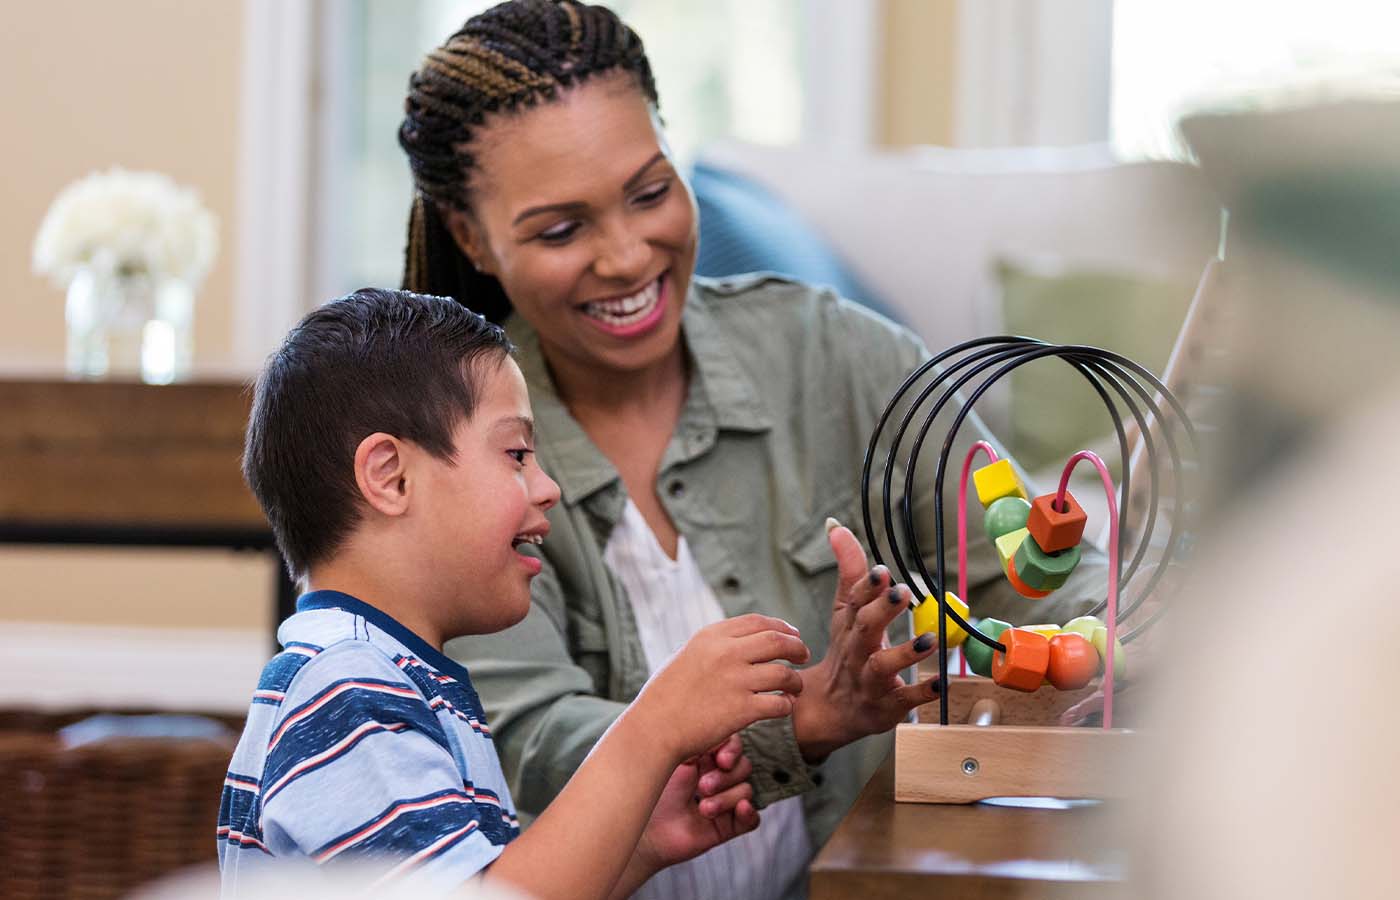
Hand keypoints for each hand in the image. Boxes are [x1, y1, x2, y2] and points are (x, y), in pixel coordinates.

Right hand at [631, 614, 809, 763]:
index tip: (792, 634)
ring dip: (796, 681)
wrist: (654, 728)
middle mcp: (725, 654)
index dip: (782, 626)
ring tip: (795, 688)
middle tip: (804, 655)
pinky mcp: (742, 710)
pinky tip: (784, 707)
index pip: (758, 622)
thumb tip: (746, 641)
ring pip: (784, 673)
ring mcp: (735, 681)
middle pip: (777, 641)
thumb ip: (716, 646)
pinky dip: (787, 706)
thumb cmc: (667, 695)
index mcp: (711, 636)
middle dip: (797, 647)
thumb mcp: (687, 655)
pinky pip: (779, 704)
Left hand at [635, 736, 759, 871]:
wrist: (645, 832)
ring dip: (726, 799)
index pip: (733, 745)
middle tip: (702, 787)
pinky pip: (752, 819)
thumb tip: (719, 735)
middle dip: (726, 777)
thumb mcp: (675, 761)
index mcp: (705, 758)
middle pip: (744, 766)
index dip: (732, 750)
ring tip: (703, 808)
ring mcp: (724, 802)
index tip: (721, 760)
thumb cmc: (654, 792)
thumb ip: (698, 744)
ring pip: (746, 791)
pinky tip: (741, 809)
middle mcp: (718, 777)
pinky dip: (749, 813)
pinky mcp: (727, 826)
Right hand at [791, 521, 940, 762]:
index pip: (853, 603)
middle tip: (901, 592)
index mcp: (848, 626)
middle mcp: (856, 652)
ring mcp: (869, 681)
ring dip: (905, 653)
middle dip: (882, 611)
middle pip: (864, 630)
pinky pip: (903, 700)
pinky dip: (921, 693)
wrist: (831, 708)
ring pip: (882, 667)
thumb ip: (849, 570)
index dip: (867, 586)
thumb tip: (836, 526)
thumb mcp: (844, 611)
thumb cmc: (846, 652)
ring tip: (928, 640)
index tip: (881, 571)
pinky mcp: (885, 706)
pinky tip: (941, 684)